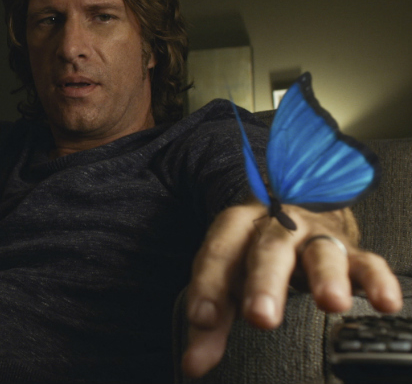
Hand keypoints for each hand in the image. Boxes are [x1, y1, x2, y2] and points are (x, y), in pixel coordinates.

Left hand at [182, 200, 402, 377]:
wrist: (294, 212)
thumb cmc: (252, 255)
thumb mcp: (227, 280)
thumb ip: (210, 323)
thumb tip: (194, 365)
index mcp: (238, 228)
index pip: (219, 253)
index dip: (208, 285)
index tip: (201, 318)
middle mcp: (276, 227)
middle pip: (269, 251)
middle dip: (264, 283)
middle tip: (260, 317)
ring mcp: (315, 236)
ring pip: (321, 252)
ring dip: (325, 277)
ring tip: (330, 303)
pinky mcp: (351, 250)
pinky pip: (367, 262)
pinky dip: (377, 280)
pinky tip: (383, 302)